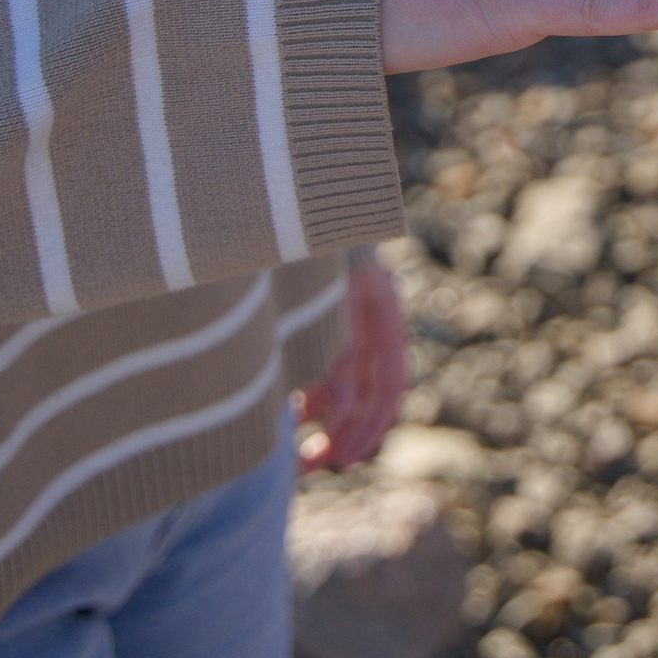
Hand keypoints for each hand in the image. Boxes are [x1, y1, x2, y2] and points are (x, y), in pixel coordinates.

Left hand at [296, 249, 404, 472]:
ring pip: (340, 385)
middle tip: (311, 469)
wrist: (268, 188)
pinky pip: (316, 368)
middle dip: (344, 434)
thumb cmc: (293, 235)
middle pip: (367, 390)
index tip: (343, 460)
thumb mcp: (320, 292)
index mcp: (377, 303)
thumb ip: (335, 347)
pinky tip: (278, 416)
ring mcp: (336, 315)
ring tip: (290, 457)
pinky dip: (303, 397)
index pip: (390, 379)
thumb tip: (349, 407)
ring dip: (323, 423)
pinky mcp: (308, 316)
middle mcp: (362, 313)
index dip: (371, 424)